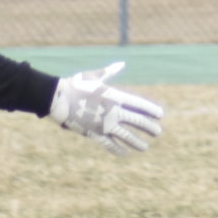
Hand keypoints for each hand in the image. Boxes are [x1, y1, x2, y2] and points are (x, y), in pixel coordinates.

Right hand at [46, 61, 164, 154]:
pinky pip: (109, 144)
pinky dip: (117, 149)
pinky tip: (125, 154)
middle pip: (136, 121)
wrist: (57, 99)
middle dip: (149, 127)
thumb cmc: (76, 85)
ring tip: (145, 147)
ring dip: (136, 142)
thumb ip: (109, 72)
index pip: (139, 104)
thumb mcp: (94, 76)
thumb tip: (121, 64)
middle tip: (158, 132)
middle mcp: (112, 112)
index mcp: (115, 96)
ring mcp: (103, 125)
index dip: (151, 110)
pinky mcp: (93, 134)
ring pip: (125, 136)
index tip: (160, 115)